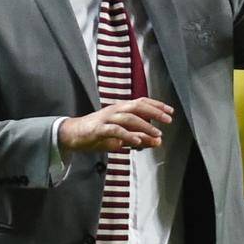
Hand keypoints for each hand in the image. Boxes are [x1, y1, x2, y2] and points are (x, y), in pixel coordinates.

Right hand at [59, 99, 173, 152]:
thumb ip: (140, 138)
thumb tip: (158, 141)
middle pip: (137, 106)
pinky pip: (116, 130)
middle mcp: (115, 110)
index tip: (170, 112)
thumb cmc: (97, 134)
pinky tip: (137, 141)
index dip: (156, 105)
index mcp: (120, 109)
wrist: (72, 135)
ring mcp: (106, 118)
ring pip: (129, 118)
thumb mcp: (122, 137)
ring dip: (145, 126)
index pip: (141, 102)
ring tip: (157, 134)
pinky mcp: (99, 129)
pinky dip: (128, 135)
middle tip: (168, 120)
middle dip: (154, 112)